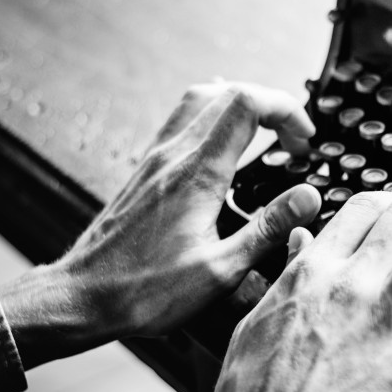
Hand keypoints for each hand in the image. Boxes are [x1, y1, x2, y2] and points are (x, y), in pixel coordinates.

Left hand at [0, 80, 321, 367]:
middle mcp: (174, 156)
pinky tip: (222, 140)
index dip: (285, 110)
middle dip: (271, 106)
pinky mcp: (145, 172)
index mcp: (197, 174)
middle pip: (228, 93)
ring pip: (200, 99)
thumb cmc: (145, 292)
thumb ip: (268, 229)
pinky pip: (181, 121)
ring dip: (240, 105)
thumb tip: (309, 197)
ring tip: (265, 131)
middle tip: (294, 141)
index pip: (247, 105)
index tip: (305, 141)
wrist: (82, 298)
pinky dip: (212, 117)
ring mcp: (156, 160)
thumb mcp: (220, 270)